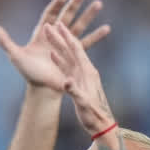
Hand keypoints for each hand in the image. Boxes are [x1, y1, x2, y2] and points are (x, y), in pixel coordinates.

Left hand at [0, 0, 109, 89]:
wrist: (42, 89)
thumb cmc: (28, 73)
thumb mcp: (15, 55)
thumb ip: (6, 42)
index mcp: (42, 34)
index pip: (50, 15)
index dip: (56, 5)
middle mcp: (55, 36)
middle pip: (67, 15)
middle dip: (75, 3)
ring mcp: (67, 44)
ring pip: (80, 25)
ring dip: (89, 15)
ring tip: (99, 3)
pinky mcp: (75, 54)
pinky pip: (88, 43)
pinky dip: (97, 35)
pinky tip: (107, 27)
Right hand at [44, 21, 114, 135]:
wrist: (101, 124)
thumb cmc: (93, 114)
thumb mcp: (83, 103)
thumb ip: (74, 91)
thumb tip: (66, 81)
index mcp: (88, 72)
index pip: (77, 50)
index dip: (67, 37)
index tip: (59, 24)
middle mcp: (85, 70)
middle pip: (71, 49)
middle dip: (60, 37)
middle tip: (50, 24)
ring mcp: (82, 76)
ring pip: (67, 57)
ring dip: (58, 45)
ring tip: (49, 35)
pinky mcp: (78, 81)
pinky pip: (67, 67)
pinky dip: (59, 59)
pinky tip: (52, 55)